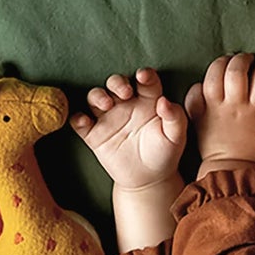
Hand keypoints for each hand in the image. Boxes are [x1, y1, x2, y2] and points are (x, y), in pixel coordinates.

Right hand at [70, 68, 187, 190]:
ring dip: (97, 96)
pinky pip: (80, 122)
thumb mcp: (176, 137)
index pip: (145, 81)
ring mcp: (108, 118)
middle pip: (116, 82)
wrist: (149, 179)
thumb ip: (175, 118)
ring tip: (105, 105)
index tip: (144, 76)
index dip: (144, 75)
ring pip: (95, 97)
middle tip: (125, 92)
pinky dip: (78, 118)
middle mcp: (126, 104)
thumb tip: (164, 101)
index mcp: (148, 100)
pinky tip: (85, 121)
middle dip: (117, 82)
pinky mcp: (94, 134)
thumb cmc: (165, 153)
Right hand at [185, 53, 254, 173]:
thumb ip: (195, 100)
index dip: (220, 63)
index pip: (213, 72)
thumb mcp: (195, 120)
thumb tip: (200, 84)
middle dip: (239, 59)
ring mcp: (248, 109)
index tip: (225, 63)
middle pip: (234, 70)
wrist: (230, 166)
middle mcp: (229, 104)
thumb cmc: (212, 141)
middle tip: (243, 60)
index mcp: (209, 104)